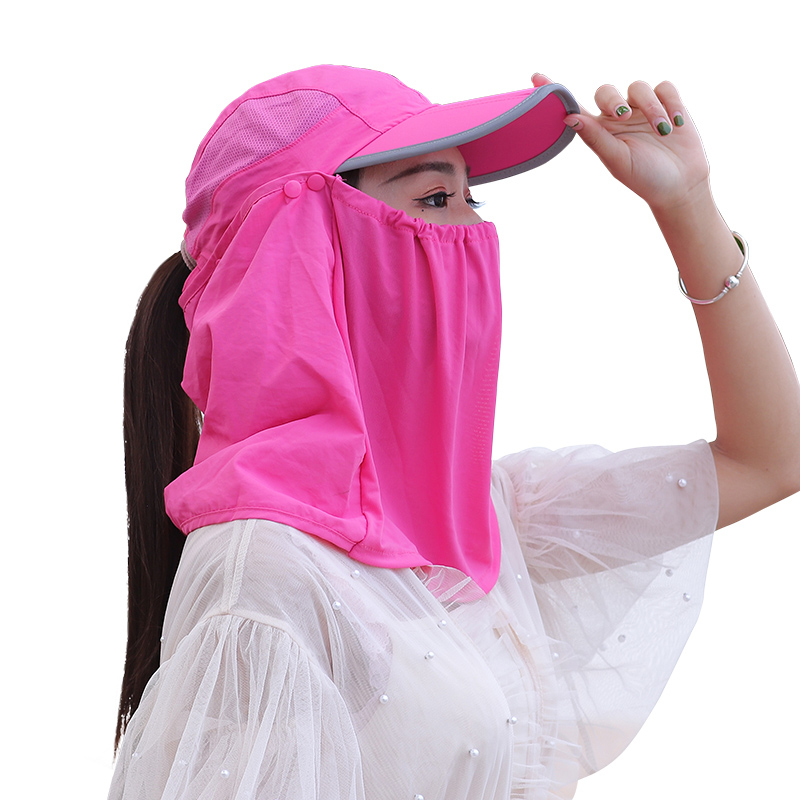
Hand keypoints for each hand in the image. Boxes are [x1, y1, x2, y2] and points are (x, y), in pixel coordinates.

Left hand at [533, 74, 710, 213]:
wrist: (680, 185)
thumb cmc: (645, 178)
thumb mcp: (617, 160)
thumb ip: (595, 137)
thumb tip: (568, 117)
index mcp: (600, 130)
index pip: (575, 106)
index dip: (557, 90)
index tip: (535, 77)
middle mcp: (618, 116)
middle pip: (606, 91)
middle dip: (614, 101)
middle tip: (624, 116)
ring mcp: (642, 108)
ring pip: (639, 87)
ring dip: (652, 108)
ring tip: (663, 131)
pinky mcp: (668, 102)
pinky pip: (664, 88)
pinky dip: (671, 103)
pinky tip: (676, 124)